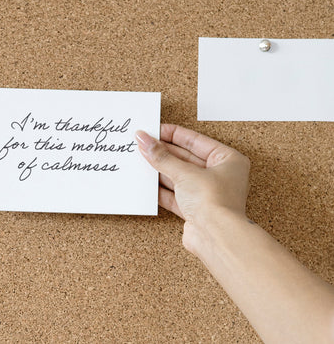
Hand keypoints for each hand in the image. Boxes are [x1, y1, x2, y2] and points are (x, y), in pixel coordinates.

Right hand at [136, 125, 250, 251]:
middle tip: (144, 144)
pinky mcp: (194, 209)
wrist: (217, 237)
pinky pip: (175, 194)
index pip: (196, 141)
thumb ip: (162, 157)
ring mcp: (206, 194)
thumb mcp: (184, 173)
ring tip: (142, 161)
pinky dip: (161, 189)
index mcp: (227, 160)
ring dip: (160, 170)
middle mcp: (219, 176)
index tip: (155, 130)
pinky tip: (147, 182)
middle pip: (185, 158)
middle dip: (164, 152)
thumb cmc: (216, 203)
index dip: (173, 134)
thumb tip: (145, 141)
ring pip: (178, 176)